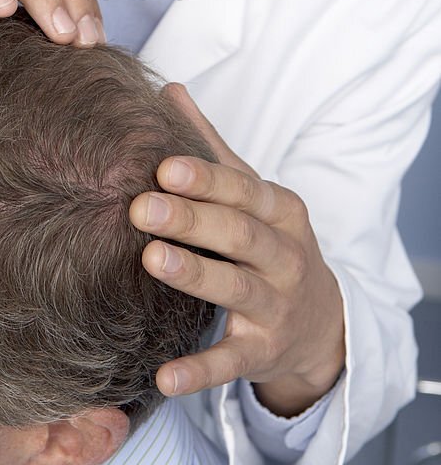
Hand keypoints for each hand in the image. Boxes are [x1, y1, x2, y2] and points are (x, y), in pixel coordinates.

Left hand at [129, 83, 345, 415]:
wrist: (322, 324)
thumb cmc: (270, 243)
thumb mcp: (253, 195)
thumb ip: (211, 147)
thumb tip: (169, 90)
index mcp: (281, 211)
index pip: (243, 190)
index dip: (206, 178)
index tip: (164, 166)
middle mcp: (285, 257)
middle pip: (240, 235)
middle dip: (193, 220)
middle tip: (142, 207)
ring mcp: (277, 307)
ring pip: (237, 290)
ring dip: (196, 276)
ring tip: (152, 260)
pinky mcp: (263, 352)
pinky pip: (230, 361)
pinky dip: (199, 370)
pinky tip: (164, 375)